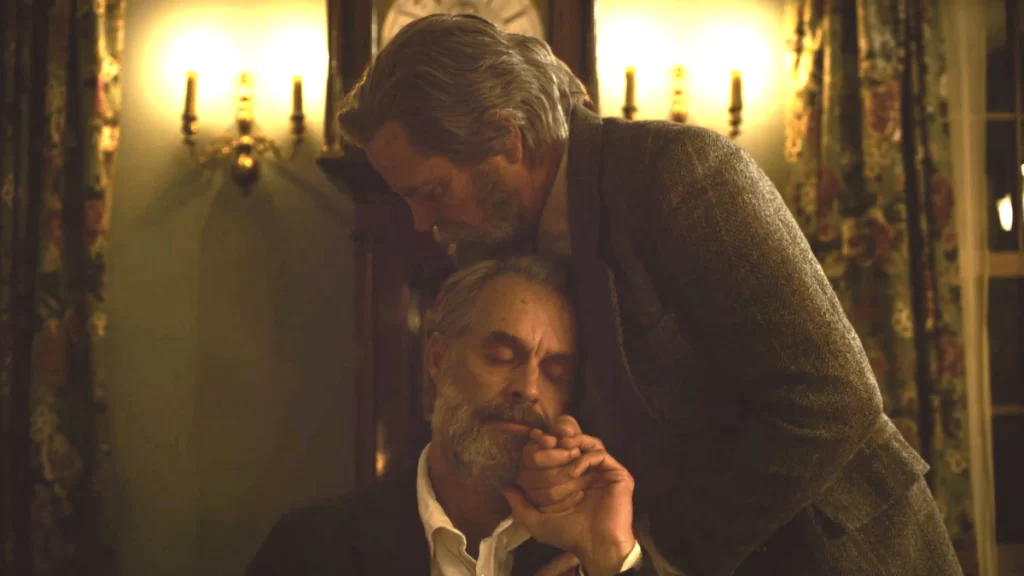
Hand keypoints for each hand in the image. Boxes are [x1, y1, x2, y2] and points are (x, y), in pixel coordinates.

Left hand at [506, 416, 635, 575]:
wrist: (596, 545)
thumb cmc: (569, 534)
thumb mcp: (538, 522)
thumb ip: (521, 506)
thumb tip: (507, 488)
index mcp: (570, 478)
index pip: (556, 452)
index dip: (543, 445)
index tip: (533, 442)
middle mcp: (586, 471)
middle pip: (569, 444)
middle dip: (553, 447)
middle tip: (544, 447)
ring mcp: (602, 471)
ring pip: (585, 444)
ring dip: (569, 447)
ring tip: (560, 451)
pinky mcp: (616, 473)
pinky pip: (598, 454)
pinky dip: (584, 459)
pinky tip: (575, 471)